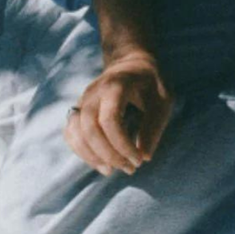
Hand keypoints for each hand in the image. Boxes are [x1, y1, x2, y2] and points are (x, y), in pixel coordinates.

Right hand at [65, 50, 172, 175]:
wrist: (131, 63)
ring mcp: (83, 101)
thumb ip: (153, 127)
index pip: (109, 120)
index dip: (123, 145)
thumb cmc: (151, 84)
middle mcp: (93, 93)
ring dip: (94, 157)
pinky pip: (71, 134)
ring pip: (76, 133)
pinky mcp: (79, 110)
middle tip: (130, 169)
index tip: (140, 159)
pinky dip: (82, 152)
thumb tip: (144, 156)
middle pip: (90, 129)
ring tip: (113, 170)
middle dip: (110, 155)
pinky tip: (101, 163)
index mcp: (115, 86)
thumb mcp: (163, 102)